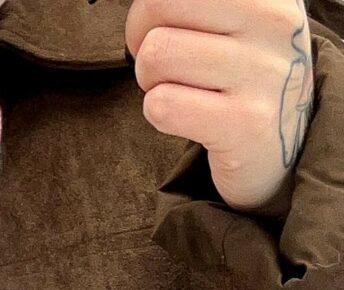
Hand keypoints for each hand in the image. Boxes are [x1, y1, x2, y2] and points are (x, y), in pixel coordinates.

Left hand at [127, 0, 314, 213]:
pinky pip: (161, 105)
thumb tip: (140, 7)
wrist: (282, 143)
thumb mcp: (230, 21)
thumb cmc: (239, 74)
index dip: (150, 11)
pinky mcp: (247, 123)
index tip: (168, 30)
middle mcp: (274, 24)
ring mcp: (263, 73)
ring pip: (155, 56)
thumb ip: (184, 8)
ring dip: (152, 81)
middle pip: (156, 7)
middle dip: (143, 40)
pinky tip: (191, 118)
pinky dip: (160, 114)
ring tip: (185, 91)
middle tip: (169, 65)